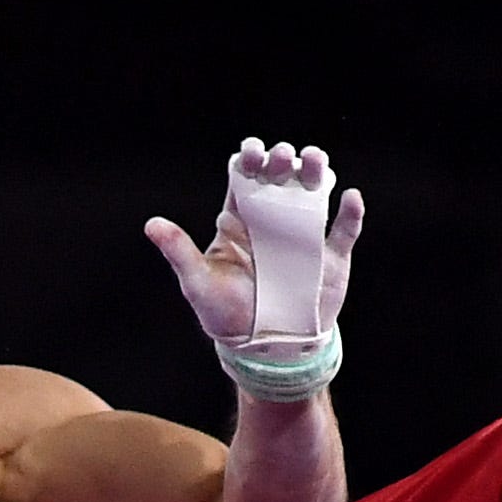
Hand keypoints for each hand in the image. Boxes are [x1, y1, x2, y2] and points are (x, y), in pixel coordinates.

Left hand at [145, 138, 362, 349]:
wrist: (265, 349)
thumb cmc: (227, 315)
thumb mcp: (199, 284)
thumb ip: (179, 252)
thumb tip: (151, 224)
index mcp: (242, 219)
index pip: (245, 178)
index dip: (249, 160)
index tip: (251, 152)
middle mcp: (274, 220)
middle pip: (280, 178)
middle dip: (281, 161)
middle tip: (281, 156)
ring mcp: (305, 236)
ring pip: (314, 194)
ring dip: (316, 172)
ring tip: (314, 160)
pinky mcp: (331, 257)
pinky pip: (344, 230)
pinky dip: (350, 213)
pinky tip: (348, 197)